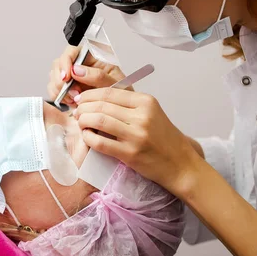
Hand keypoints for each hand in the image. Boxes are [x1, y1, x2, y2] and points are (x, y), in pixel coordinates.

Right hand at [47, 45, 126, 105]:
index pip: (72, 51)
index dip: (65, 62)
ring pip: (54, 77)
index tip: (66, 77)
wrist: (120, 109)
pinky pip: (54, 90)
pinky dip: (60, 97)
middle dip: (61, 80)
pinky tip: (71, 102)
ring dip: (60, 90)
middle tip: (73, 93)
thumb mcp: (114, 83)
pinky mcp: (67, 88)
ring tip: (75, 99)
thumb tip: (77, 70)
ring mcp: (71, 77)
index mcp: (92, 57)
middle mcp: (79, 64)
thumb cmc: (120, 92)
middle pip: (58, 64)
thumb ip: (98, 76)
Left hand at [73, 87, 201, 196]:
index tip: (81, 98)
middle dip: (83, 107)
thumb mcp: (151, 113)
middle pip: (101, 105)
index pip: (109, 91)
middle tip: (77, 111)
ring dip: (83, 120)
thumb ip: (127, 104)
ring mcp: (136, 135)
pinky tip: (86, 136)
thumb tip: (96, 98)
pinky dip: (88, 138)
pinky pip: (100, 142)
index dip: (90, 94)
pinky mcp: (130, 154)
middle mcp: (142, 116)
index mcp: (146, 101)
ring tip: (80, 122)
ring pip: (98, 121)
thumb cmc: (163, 138)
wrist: (180, 164)